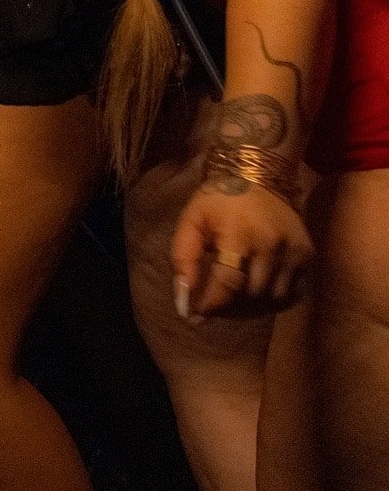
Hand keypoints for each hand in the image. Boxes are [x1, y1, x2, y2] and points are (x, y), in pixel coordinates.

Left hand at [171, 180, 312, 320]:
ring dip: (250, 309)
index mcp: (240, 232)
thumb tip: (185, 305)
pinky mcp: (308, 256)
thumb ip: (183, 261)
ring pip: (273, 300)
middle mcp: (273, 243)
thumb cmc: (218, 200)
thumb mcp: (191, 222)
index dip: (211, 305)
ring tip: (231, 301)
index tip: (195, 315)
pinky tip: (254, 294)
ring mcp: (295, 251)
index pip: (228, 283)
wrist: (257, 175)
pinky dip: (272, 303)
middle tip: (212, 305)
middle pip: (251, 296)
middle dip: (227, 308)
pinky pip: (293, 295)